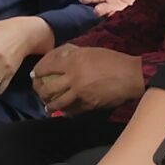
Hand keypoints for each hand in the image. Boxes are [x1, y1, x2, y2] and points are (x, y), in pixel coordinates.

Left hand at [31, 45, 145, 115]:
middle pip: (49, 88)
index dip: (38, 72)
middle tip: (38, 93)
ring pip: (58, 103)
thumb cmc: (113, 60)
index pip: (48, 67)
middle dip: (40, 92)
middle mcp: (74, 77)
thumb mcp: (91, 51)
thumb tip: (60, 57)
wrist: (131, 75)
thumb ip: (75, 55)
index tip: (34, 75)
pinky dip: (67, 112)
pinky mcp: (89, 105)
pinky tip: (64, 112)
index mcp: (74, 61)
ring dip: (50, 105)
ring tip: (47, 107)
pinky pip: (73, 110)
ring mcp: (81, 93)